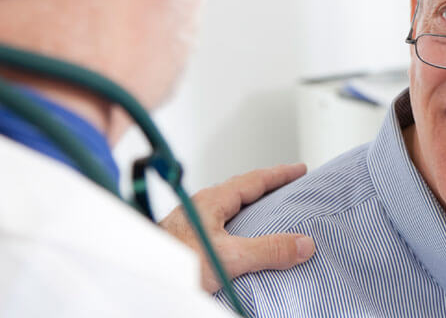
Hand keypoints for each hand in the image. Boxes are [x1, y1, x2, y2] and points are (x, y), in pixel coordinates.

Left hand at [160, 163, 315, 292]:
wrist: (142, 276)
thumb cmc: (174, 263)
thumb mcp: (230, 256)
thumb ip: (268, 250)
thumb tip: (303, 244)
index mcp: (211, 201)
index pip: (253, 179)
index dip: (279, 174)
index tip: (299, 170)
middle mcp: (200, 208)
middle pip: (240, 190)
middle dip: (266, 189)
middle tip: (288, 189)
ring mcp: (191, 223)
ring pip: (228, 209)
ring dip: (250, 208)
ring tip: (270, 216)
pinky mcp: (186, 240)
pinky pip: (219, 226)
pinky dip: (237, 227)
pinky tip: (240, 243)